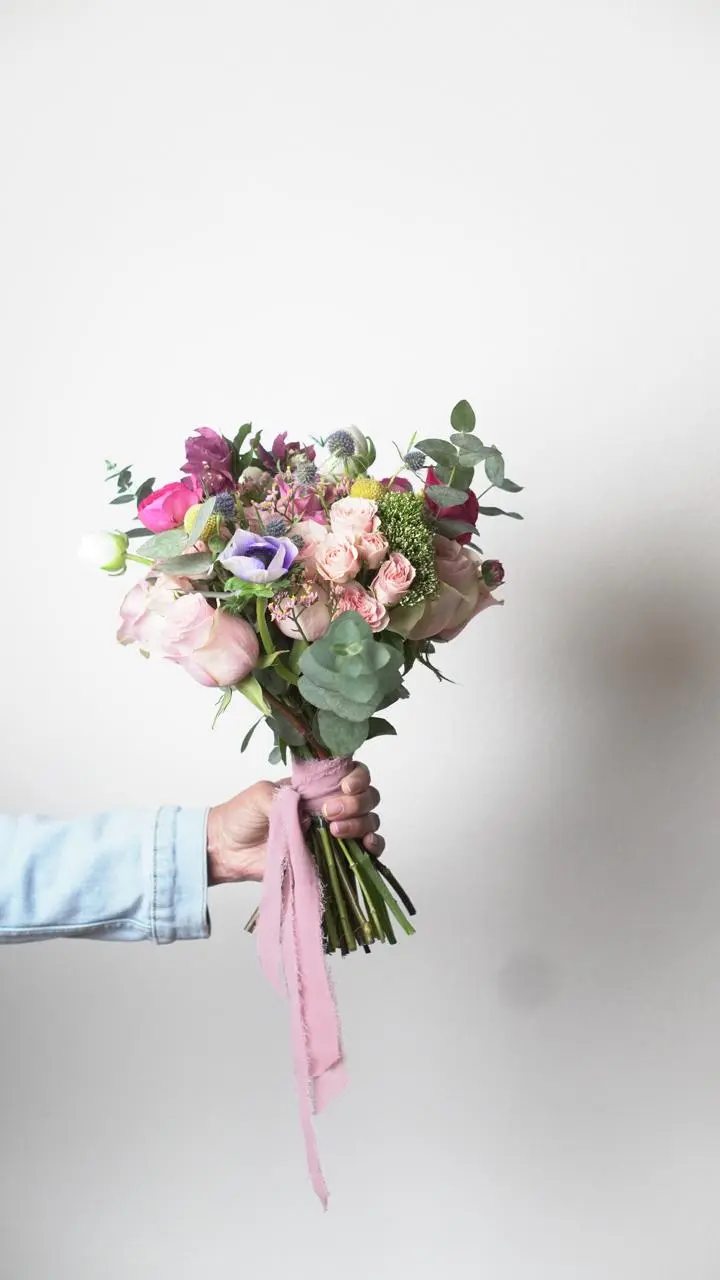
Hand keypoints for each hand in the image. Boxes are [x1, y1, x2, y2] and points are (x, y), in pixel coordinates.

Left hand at [206, 763, 382, 884]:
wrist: (227, 849)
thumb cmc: (242, 816)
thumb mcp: (262, 794)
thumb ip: (287, 796)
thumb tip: (311, 812)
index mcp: (317, 787)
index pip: (353, 774)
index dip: (358, 777)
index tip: (344, 786)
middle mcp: (331, 806)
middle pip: (367, 797)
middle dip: (356, 802)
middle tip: (328, 812)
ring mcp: (334, 833)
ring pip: (370, 822)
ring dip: (361, 824)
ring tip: (335, 831)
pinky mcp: (333, 858)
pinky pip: (365, 853)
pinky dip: (373, 848)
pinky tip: (366, 847)